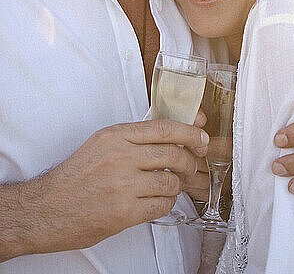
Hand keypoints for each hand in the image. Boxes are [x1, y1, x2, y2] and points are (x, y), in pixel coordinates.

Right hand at [13, 120, 208, 256]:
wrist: (46, 209)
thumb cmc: (75, 177)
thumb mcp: (102, 144)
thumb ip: (134, 138)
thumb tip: (173, 134)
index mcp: (116, 136)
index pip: (164, 128)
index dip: (190, 131)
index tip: (201, 136)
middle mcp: (121, 156)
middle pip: (173, 153)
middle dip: (190, 160)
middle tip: (192, 165)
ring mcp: (123, 184)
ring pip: (171, 182)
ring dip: (175, 186)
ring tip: (167, 187)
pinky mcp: (124, 211)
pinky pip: (162, 205)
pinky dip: (165, 205)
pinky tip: (156, 202)